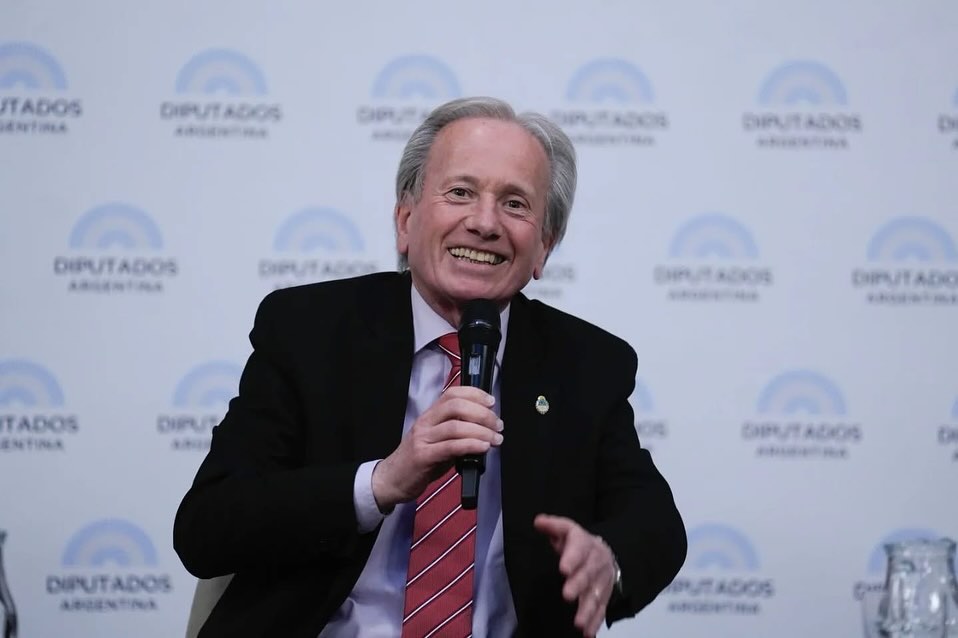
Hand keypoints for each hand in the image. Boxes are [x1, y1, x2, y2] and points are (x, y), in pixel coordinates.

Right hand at [372, 386, 502, 509]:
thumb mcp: (437, 440)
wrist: (392, 479)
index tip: (491, 402)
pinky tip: (483, 447)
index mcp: (430, 415)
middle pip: (456, 406)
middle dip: (482, 413)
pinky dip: (470, 445)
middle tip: (497, 425)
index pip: (452, 394)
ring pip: (456, 426)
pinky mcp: (423, 456)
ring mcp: (423, 439)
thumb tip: (485, 429)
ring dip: (481, 431)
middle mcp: (425, 423)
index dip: (474, 394)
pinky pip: (450, 447)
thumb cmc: (418, 460)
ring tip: (495, 439)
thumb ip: (457, 433)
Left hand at [534, 514, 615, 637]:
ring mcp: (601, 582)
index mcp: (584, 545)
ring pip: (595, 596)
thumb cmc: (579, 544)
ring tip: (578, 622)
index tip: (563, 568)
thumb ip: (552, 526)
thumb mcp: (567, 530)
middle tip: (567, 595)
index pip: (578, 549)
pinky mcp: (604, 597)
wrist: (608, 554)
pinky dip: (595, 622)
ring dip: (587, 609)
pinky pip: (601, 610)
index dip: (572, 558)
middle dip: (578, 585)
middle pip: (587, 574)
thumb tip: (537, 521)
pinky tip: (588, 633)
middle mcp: (595, 564)